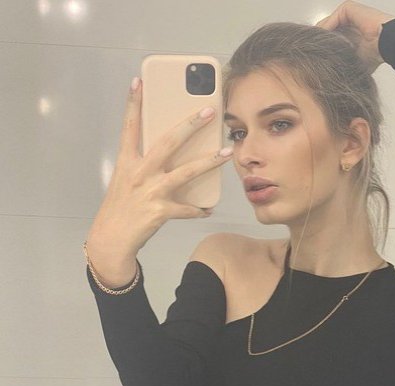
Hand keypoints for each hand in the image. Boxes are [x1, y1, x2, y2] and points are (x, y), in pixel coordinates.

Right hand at [87, 78, 232, 255]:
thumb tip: (172, 152)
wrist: (111, 240)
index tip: (139, 81)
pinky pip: (187, 208)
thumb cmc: (121, 208)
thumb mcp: (126, 180)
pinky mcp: (160, 211)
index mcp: (127, 162)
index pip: (130, 127)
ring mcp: (150, 191)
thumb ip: (145, 165)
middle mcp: (138, 173)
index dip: (134, 104)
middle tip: (208, 111)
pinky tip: (208, 209)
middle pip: (168, 142)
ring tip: (227, 153)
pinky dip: (198, 209)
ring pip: (186, 172)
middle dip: (190, 125)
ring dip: (209, 162)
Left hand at [315, 1, 394, 73]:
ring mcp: (348, 14)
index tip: (316, 61)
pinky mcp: (348, 8)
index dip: (323, 49)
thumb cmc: (375, 55)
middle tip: (313, 56)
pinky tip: (324, 43)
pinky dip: (326, 30)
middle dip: (319, 43)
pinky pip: (331, 19)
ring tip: (319, 52)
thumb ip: (341, 61)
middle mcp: (349, 22)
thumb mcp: (353, 61)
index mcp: (351, 33)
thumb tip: (328, 74)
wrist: (385, 44)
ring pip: (327, 25)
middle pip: (327, 31)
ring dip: (322, 39)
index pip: (330, 38)